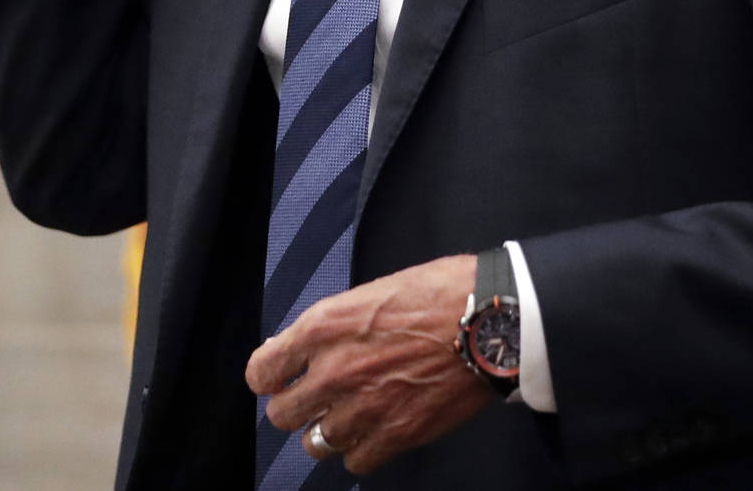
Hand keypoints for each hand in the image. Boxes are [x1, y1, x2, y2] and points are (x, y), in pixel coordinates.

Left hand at [247, 254, 491, 475]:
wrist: (490, 320)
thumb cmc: (441, 293)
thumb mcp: (374, 290)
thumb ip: (336, 324)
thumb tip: (312, 345)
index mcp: (325, 327)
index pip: (262, 370)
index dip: (268, 375)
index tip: (278, 377)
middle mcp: (335, 372)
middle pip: (282, 414)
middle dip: (294, 406)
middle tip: (312, 400)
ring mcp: (364, 407)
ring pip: (316, 443)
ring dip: (327, 431)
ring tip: (346, 417)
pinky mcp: (396, 434)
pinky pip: (356, 461)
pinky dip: (361, 451)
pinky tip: (374, 432)